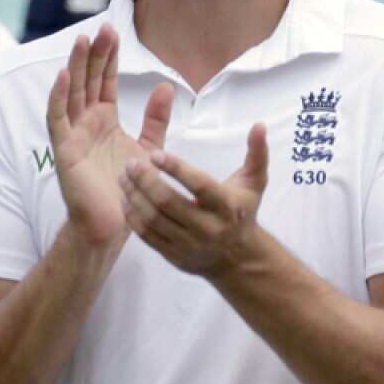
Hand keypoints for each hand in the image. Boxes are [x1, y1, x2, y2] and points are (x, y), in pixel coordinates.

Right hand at [47, 25, 174, 245]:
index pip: (104, 81)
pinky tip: (64, 76)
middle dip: (94, 54)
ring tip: (82, 41)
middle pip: (87, 80)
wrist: (112, 224)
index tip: (115, 31)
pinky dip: (59, 97)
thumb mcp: (148, 147)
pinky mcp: (64, 150)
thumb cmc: (128, 189)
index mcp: (104, 119)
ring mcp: (72, 135)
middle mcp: (86, 123)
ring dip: (75, 66)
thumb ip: (156, 118)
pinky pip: (58, 119)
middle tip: (103, 28)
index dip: (108, 57)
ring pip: (71, 93)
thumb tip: (166, 86)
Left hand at [119, 123, 269, 278]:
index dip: (176, 169)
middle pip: (168, 203)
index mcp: (226, 206)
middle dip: (146, 181)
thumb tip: (259, 125)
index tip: (155, 154)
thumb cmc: (242, 211)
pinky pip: (147, 236)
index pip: (198, 186)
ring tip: (124, 177)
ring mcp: (189, 245)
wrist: (237, 259)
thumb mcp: (255, 182)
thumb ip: (257, 153)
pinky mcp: (174, 256)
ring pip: (154, 219)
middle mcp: (207, 228)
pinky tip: (126, 198)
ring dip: (135, 196)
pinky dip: (133, 216)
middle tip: (131, 162)